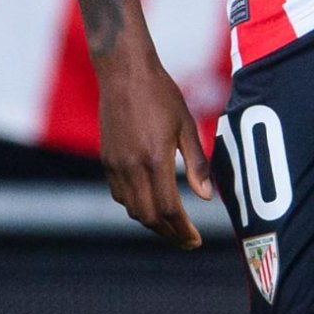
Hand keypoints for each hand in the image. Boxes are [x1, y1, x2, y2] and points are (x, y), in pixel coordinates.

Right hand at [93, 44, 216, 250]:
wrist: (124, 73)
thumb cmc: (161, 94)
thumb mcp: (187, 125)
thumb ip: (197, 163)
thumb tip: (206, 197)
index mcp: (156, 159)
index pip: (169, 210)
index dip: (183, 231)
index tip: (195, 241)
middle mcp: (132, 167)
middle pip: (149, 217)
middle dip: (169, 234)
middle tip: (186, 241)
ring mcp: (115, 165)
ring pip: (132, 209)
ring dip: (152, 223)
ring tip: (172, 226)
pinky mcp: (106, 160)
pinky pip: (119, 194)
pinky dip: (136, 206)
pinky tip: (150, 203)